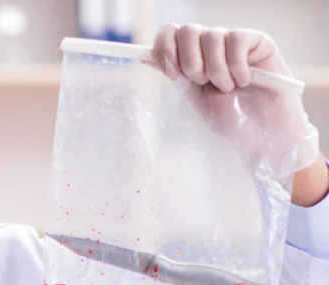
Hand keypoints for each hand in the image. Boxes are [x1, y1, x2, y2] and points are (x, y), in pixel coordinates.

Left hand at [151, 24, 327, 206]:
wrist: (260, 133)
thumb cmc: (229, 118)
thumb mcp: (193, 98)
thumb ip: (175, 75)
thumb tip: (144, 56)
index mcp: (191, 56)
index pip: (170, 33)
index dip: (165, 47)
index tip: (172, 72)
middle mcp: (210, 45)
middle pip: (187, 30)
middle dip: (191, 64)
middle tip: (205, 84)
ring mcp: (233, 41)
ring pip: (211, 36)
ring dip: (216, 70)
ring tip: (228, 88)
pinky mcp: (258, 41)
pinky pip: (237, 39)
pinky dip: (236, 66)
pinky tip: (244, 81)